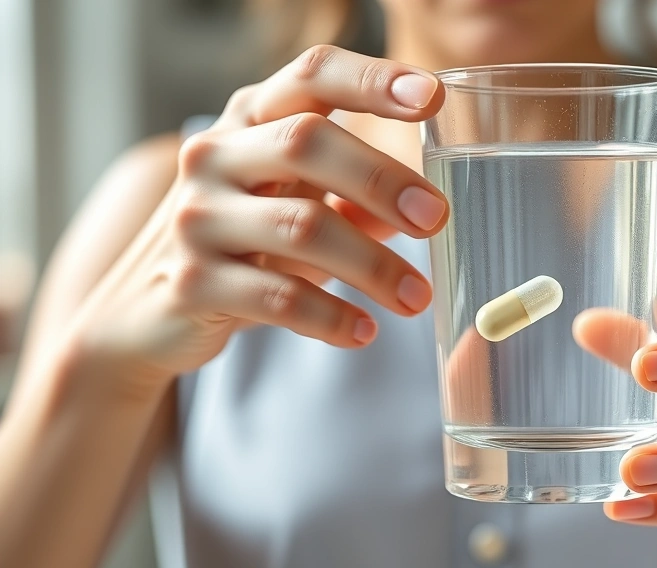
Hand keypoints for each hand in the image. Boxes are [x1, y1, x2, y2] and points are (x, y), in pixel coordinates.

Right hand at [68, 46, 447, 383]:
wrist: (149, 309)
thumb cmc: (243, 242)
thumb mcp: (298, 204)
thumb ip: (358, 199)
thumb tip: (425, 206)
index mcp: (250, 121)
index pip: (311, 76)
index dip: (371, 79)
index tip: (432, 96)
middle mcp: (216, 156)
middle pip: (307, 142)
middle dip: (382, 179)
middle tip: (436, 219)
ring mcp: (197, 218)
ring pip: (300, 226)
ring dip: (372, 264)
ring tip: (416, 297)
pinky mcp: (192, 282)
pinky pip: (276, 297)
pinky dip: (330, 316)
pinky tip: (364, 331)